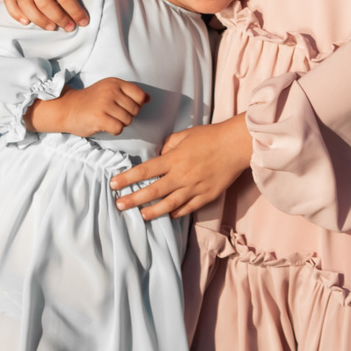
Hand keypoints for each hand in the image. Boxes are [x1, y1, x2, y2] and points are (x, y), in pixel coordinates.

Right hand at [2, 0, 100, 31]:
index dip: (75, 11)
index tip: (83, 21)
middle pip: (44, 3)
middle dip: (59, 19)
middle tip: (70, 27)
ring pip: (26, 5)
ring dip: (39, 20)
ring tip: (52, 27)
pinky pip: (9, 1)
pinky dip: (15, 14)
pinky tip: (27, 22)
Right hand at [29, 78, 148, 137]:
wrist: (67, 108)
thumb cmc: (90, 101)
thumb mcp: (109, 90)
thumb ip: (128, 93)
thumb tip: (149, 98)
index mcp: (115, 83)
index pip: (140, 95)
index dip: (136, 105)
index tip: (124, 107)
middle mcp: (111, 91)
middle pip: (135, 110)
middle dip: (126, 116)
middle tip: (112, 114)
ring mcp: (105, 104)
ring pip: (128, 120)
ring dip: (119, 123)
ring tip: (107, 119)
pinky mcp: (100, 118)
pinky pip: (119, 129)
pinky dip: (113, 130)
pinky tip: (104, 125)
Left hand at [110, 116, 251, 220]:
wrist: (236, 145)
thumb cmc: (210, 136)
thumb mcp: (185, 134)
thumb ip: (168, 146)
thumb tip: (159, 155)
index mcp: (174, 159)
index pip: (145, 171)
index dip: (127, 179)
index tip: (114, 184)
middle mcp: (182, 175)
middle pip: (152, 191)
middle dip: (133, 199)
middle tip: (119, 205)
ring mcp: (194, 188)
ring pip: (169, 204)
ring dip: (153, 212)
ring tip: (141, 216)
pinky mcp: (207, 196)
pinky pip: (188, 208)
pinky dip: (177, 213)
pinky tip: (168, 215)